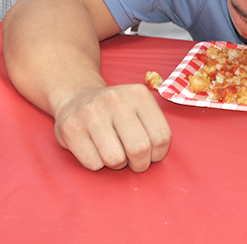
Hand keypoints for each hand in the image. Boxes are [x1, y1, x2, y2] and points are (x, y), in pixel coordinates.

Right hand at [53, 84, 171, 172]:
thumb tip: (157, 154)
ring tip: (113, 152)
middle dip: (139, 164)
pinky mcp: (71, 128)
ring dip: (117, 164)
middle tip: (135, 162)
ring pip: (115, 159)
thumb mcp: (140, 107)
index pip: (161, 136)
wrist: (77, 97)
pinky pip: (93, 163)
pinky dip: (97, 163)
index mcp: (139, 94)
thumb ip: (154, 126)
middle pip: (139, 149)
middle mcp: (115, 99)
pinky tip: (95, 149)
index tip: (151, 154)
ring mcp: (91, 112)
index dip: (158, 154)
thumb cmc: (116, 111)